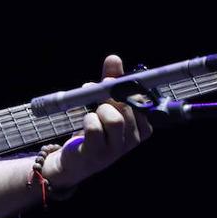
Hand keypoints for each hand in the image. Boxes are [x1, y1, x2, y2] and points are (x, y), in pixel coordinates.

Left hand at [41, 54, 152, 189]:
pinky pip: (95, 128)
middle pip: (127, 107)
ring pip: (114, 119)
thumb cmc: (93, 128)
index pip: (143, 102)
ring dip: (98, 109)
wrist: (73, 158)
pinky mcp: (97, 153)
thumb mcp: (102, 102)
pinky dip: (87, 119)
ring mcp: (116, 149)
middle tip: (95, 91)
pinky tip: (84, 122)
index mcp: (141, 126)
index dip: (128, 88)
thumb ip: (110, 82)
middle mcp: (133, 139)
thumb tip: (114, 59)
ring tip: (91, 112)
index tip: (111, 80)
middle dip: (108, 95)